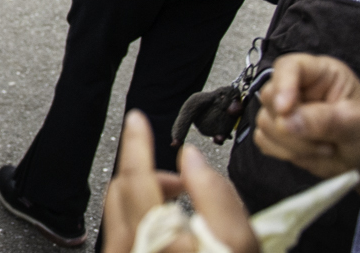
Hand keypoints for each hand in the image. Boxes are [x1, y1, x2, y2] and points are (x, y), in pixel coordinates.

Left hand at [103, 111, 256, 252]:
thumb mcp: (239, 244)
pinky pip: (122, 231)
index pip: (135, 177)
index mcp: (157, 239)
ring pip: (119, 210)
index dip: (137, 143)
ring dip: (148, 197)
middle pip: (124, 190)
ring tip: (184, 210)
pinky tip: (171, 228)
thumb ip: (217, 197)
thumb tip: (192, 157)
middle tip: (185, 184)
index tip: (136, 119)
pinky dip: (142, 218)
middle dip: (153, 175)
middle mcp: (127, 248)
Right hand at [256, 54, 359, 204]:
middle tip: (323, 140)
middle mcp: (297, 87)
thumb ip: (324, 120)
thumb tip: (286, 121)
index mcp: (319, 74)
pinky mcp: (276, 131)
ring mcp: (284, 110)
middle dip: (291, 124)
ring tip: (324, 148)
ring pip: (264, 120)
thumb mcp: (358, 123)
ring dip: (292, 143)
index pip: (289, 66)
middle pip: (269, 95)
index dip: (283, 85)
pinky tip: (309, 153)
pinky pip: (263, 139)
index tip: (285, 109)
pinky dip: (283, 151)